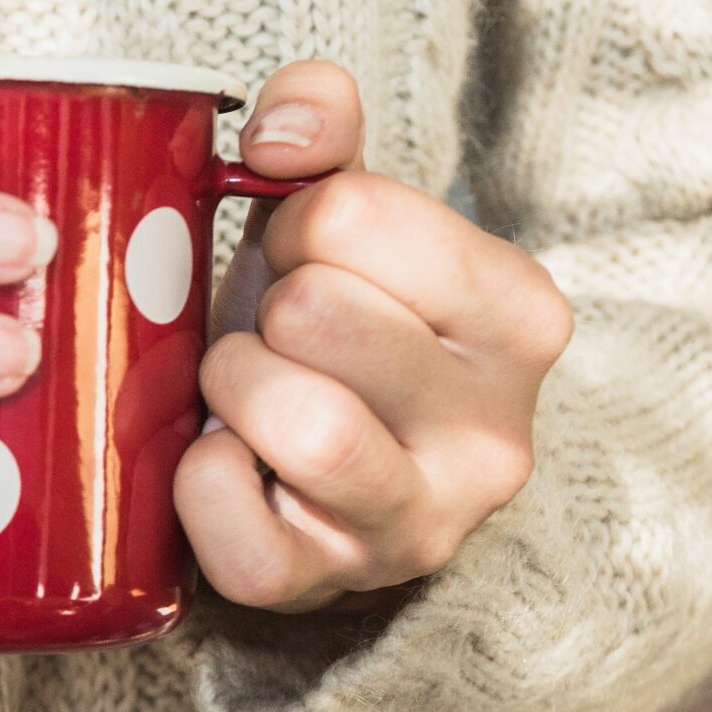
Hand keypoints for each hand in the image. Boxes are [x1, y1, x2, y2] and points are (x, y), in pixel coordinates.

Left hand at [177, 61, 572, 614]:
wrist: (306, 485)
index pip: (351, 214)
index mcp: (518, 316)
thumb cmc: (323, 338)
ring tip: (240, 396)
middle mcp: (496, 430)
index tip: (306, 268)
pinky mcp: (322, 583)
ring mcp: (416, 522)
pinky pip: (224, 507)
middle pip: (313, 311)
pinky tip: (221, 461)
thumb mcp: (338, 221)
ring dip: (229, 386)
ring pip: (297, 419)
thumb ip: (322, 127)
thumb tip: (280, 133)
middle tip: (269, 342)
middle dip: (260, 312)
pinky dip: (193, 475)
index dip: (294, 228)